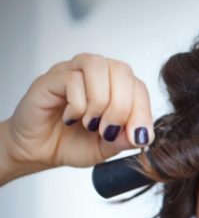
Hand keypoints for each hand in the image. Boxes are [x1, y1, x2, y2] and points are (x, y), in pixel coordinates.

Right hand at [3, 53, 153, 171]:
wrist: (37, 150)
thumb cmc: (71, 143)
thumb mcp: (106, 148)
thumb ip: (125, 139)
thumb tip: (142, 135)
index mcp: (115, 87)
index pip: (138, 86)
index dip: (143, 111)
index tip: (138, 137)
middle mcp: (96, 74)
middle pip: (122, 71)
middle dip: (122, 105)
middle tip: (109, 130)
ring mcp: (72, 72)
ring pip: (98, 66)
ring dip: (100, 100)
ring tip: (90, 124)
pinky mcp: (50, 79)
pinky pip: (72, 78)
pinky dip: (77, 104)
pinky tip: (70, 118)